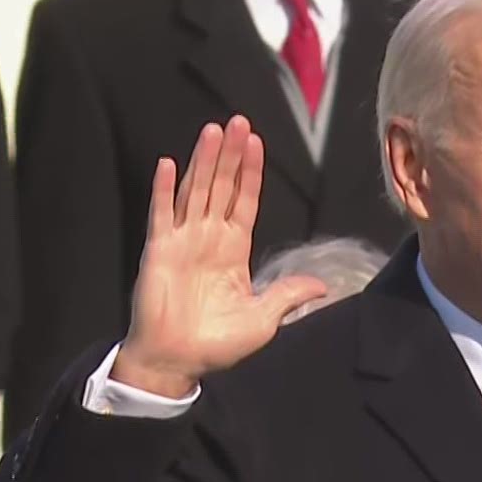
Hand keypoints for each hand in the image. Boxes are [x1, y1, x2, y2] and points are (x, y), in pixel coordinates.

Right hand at [111, 116, 326, 397]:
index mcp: (233, 251)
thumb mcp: (263, 319)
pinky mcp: (158, 251)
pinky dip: (164, 189)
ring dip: (203, 161)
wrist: (177, 360)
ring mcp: (182, 242)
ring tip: (212, 131)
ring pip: (195, 192)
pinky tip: (169, 164)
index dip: (251, 173)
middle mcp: (208, 239)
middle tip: (238, 121)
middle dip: (231, 155)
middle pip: (221, 187)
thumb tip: (322, 286)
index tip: (256, 143)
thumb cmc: (217, 343)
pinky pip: (161, 214)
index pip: (244, 202)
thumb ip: (288, 295)